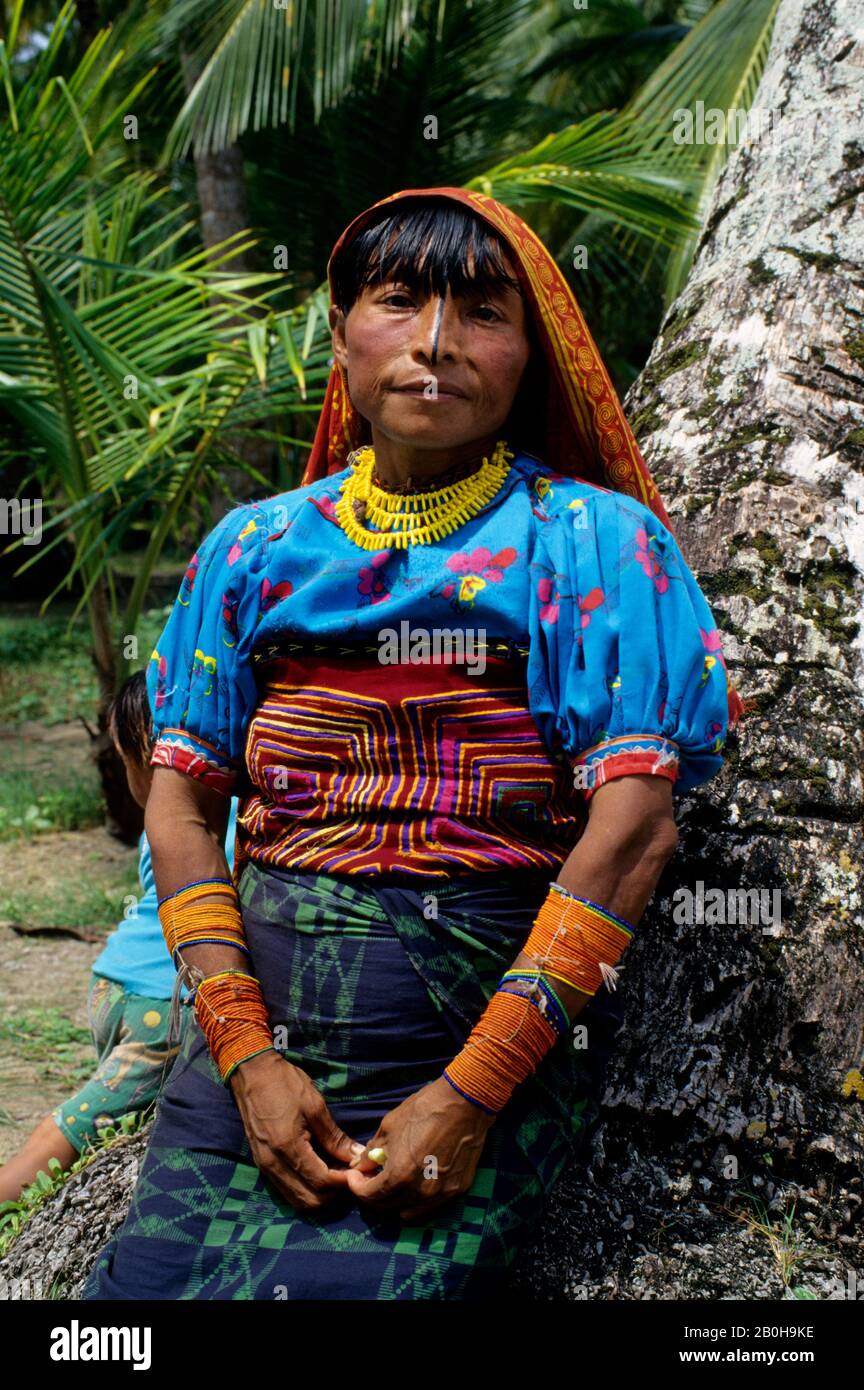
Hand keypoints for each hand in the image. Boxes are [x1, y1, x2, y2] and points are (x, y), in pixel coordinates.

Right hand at [229, 1050, 363, 1212]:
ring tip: (335, 1175)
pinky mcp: (261, 1163)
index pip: (320, 1182)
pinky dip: (305, 1188)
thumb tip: (355, 1155)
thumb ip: (334, 1137)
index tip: (357, 1172)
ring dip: (319, 1194)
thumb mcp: (315, 1106)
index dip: (343, 1182)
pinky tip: (318, 1171)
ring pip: (296, 1199)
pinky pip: (286, 1188)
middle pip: (308, 1200)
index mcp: (287, 1147)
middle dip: (332, 1194)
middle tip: (347, 1176)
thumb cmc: (285, 1084)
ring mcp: (264, 1166)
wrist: (252, 1072)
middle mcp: (273, 1163)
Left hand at [343, 1076, 495, 1221]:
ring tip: (391, 1181)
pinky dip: (416, 1199)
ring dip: (394, 1200)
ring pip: (408, 1212)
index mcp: (400, 1175)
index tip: (353, 1176)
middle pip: (386, 1207)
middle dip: (372, 1194)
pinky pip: (429, 1205)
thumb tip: (361, 1165)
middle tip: (369, 1178)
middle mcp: (420, 1192)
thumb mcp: (389, 1126)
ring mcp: (440, 1194)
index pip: (369, 1195)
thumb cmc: (424, 1110)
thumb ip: (372, 1151)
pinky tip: (414, 1181)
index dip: (356, 1186)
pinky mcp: (456, 1190)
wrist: (464, 1103)